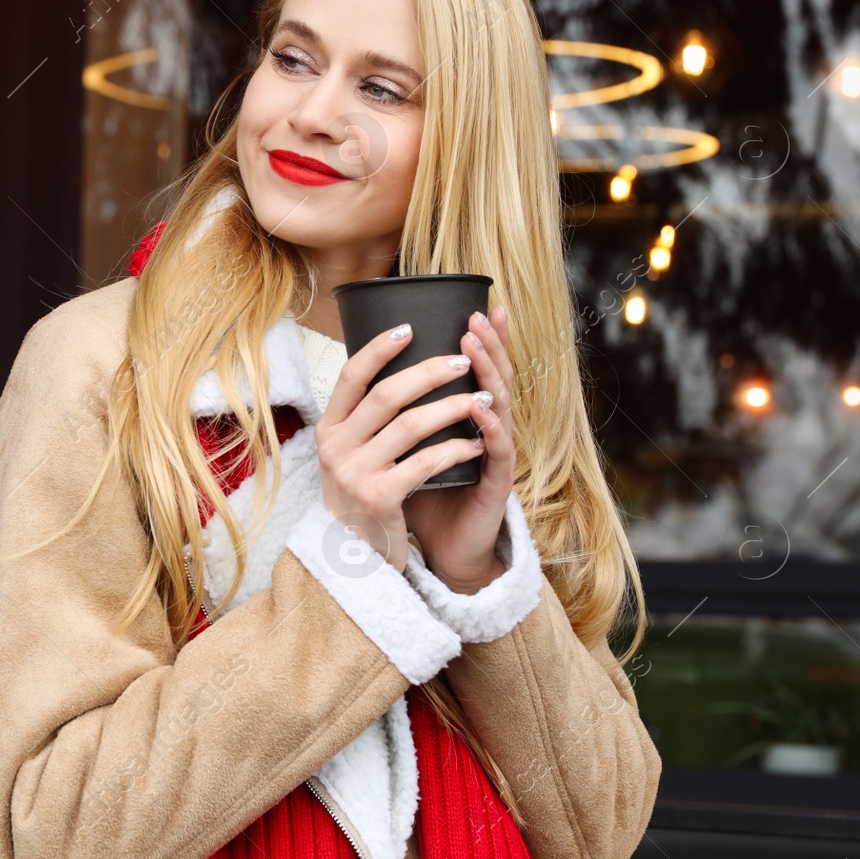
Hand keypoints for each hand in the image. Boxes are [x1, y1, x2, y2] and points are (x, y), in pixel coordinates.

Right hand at [314, 321, 491, 571]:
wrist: (357, 559)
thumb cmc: (363, 497)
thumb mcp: (350, 455)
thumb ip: (365, 420)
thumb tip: (401, 368)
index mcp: (328, 430)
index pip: (351, 376)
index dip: (380, 349)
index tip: (410, 328)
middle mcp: (335, 448)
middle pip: (387, 395)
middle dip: (430, 372)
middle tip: (463, 360)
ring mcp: (354, 474)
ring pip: (411, 425)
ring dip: (453, 407)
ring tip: (482, 398)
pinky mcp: (379, 499)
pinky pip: (426, 462)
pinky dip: (457, 449)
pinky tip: (478, 444)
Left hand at [403, 307, 516, 592]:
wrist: (446, 552)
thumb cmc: (425, 497)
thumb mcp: (406, 449)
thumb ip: (396, 420)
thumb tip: (359, 383)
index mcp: (469, 419)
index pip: (480, 371)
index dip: (484, 341)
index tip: (474, 306)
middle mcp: (487, 431)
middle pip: (496, 377)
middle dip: (487, 344)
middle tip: (477, 315)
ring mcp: (495, 456)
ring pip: (501, 406)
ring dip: (487, 373)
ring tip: (473, 346)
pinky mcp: (496, 485)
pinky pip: (496, 450)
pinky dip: (489, 427)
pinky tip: (481, 408)